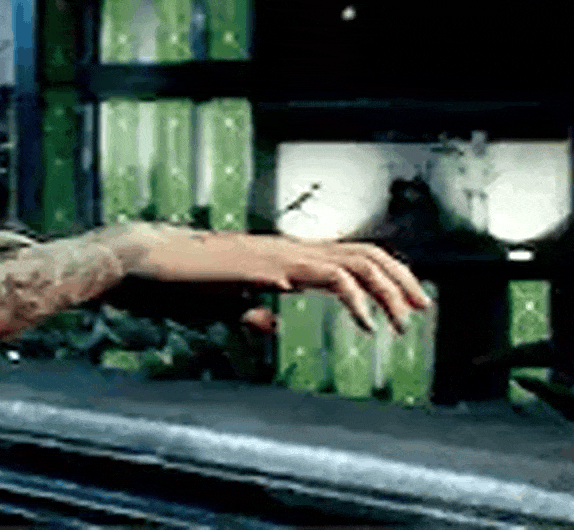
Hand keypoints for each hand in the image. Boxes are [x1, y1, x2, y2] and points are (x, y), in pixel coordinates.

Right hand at [118, 224, 431, 334]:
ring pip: (356, 260)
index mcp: (282, 257)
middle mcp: (289, 249)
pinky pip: (330, 275)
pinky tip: (366, 324)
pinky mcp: (274, 264)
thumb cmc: (181, 283)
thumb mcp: (224, 304)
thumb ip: (251, 312)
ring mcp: (282, 253)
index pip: (347, 259)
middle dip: (400, 280)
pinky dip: (355, 298)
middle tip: (422, 310)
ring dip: (387, 290)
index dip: (381, 278)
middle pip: (365, 252)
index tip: (403, 304)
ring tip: (403, 323)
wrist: (151, 260)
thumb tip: (270, 324)